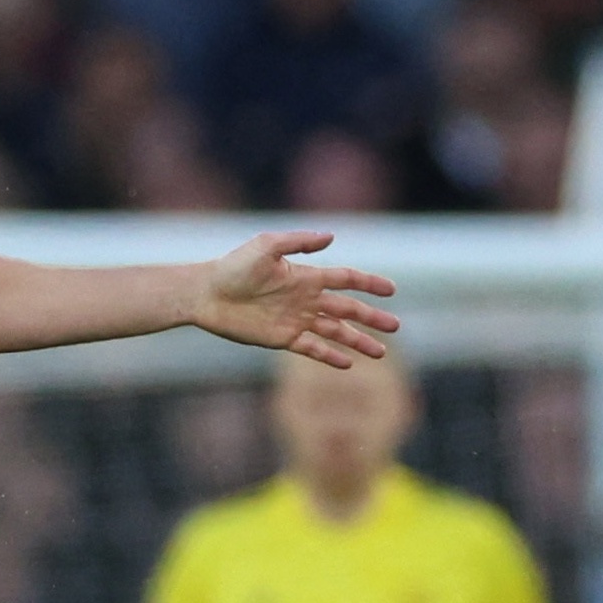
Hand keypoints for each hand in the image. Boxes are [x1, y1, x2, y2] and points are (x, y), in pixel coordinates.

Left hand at [193, 231, 399, 367]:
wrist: (206, 294)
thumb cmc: (233, 267)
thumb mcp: (266, 246)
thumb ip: (299, 242)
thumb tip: (332, 238)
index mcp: (306, 276)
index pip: (346, 279)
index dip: (369, 284)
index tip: (391, 290)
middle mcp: (305, 299)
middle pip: (347, 310)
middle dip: (371, 318)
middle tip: (396, 327)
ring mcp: (295, 320)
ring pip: (334, 332)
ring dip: (357, 341)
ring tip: (380, 353)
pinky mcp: (280, 338)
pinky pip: (311, 348)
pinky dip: (329, 355)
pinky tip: (347, 364)